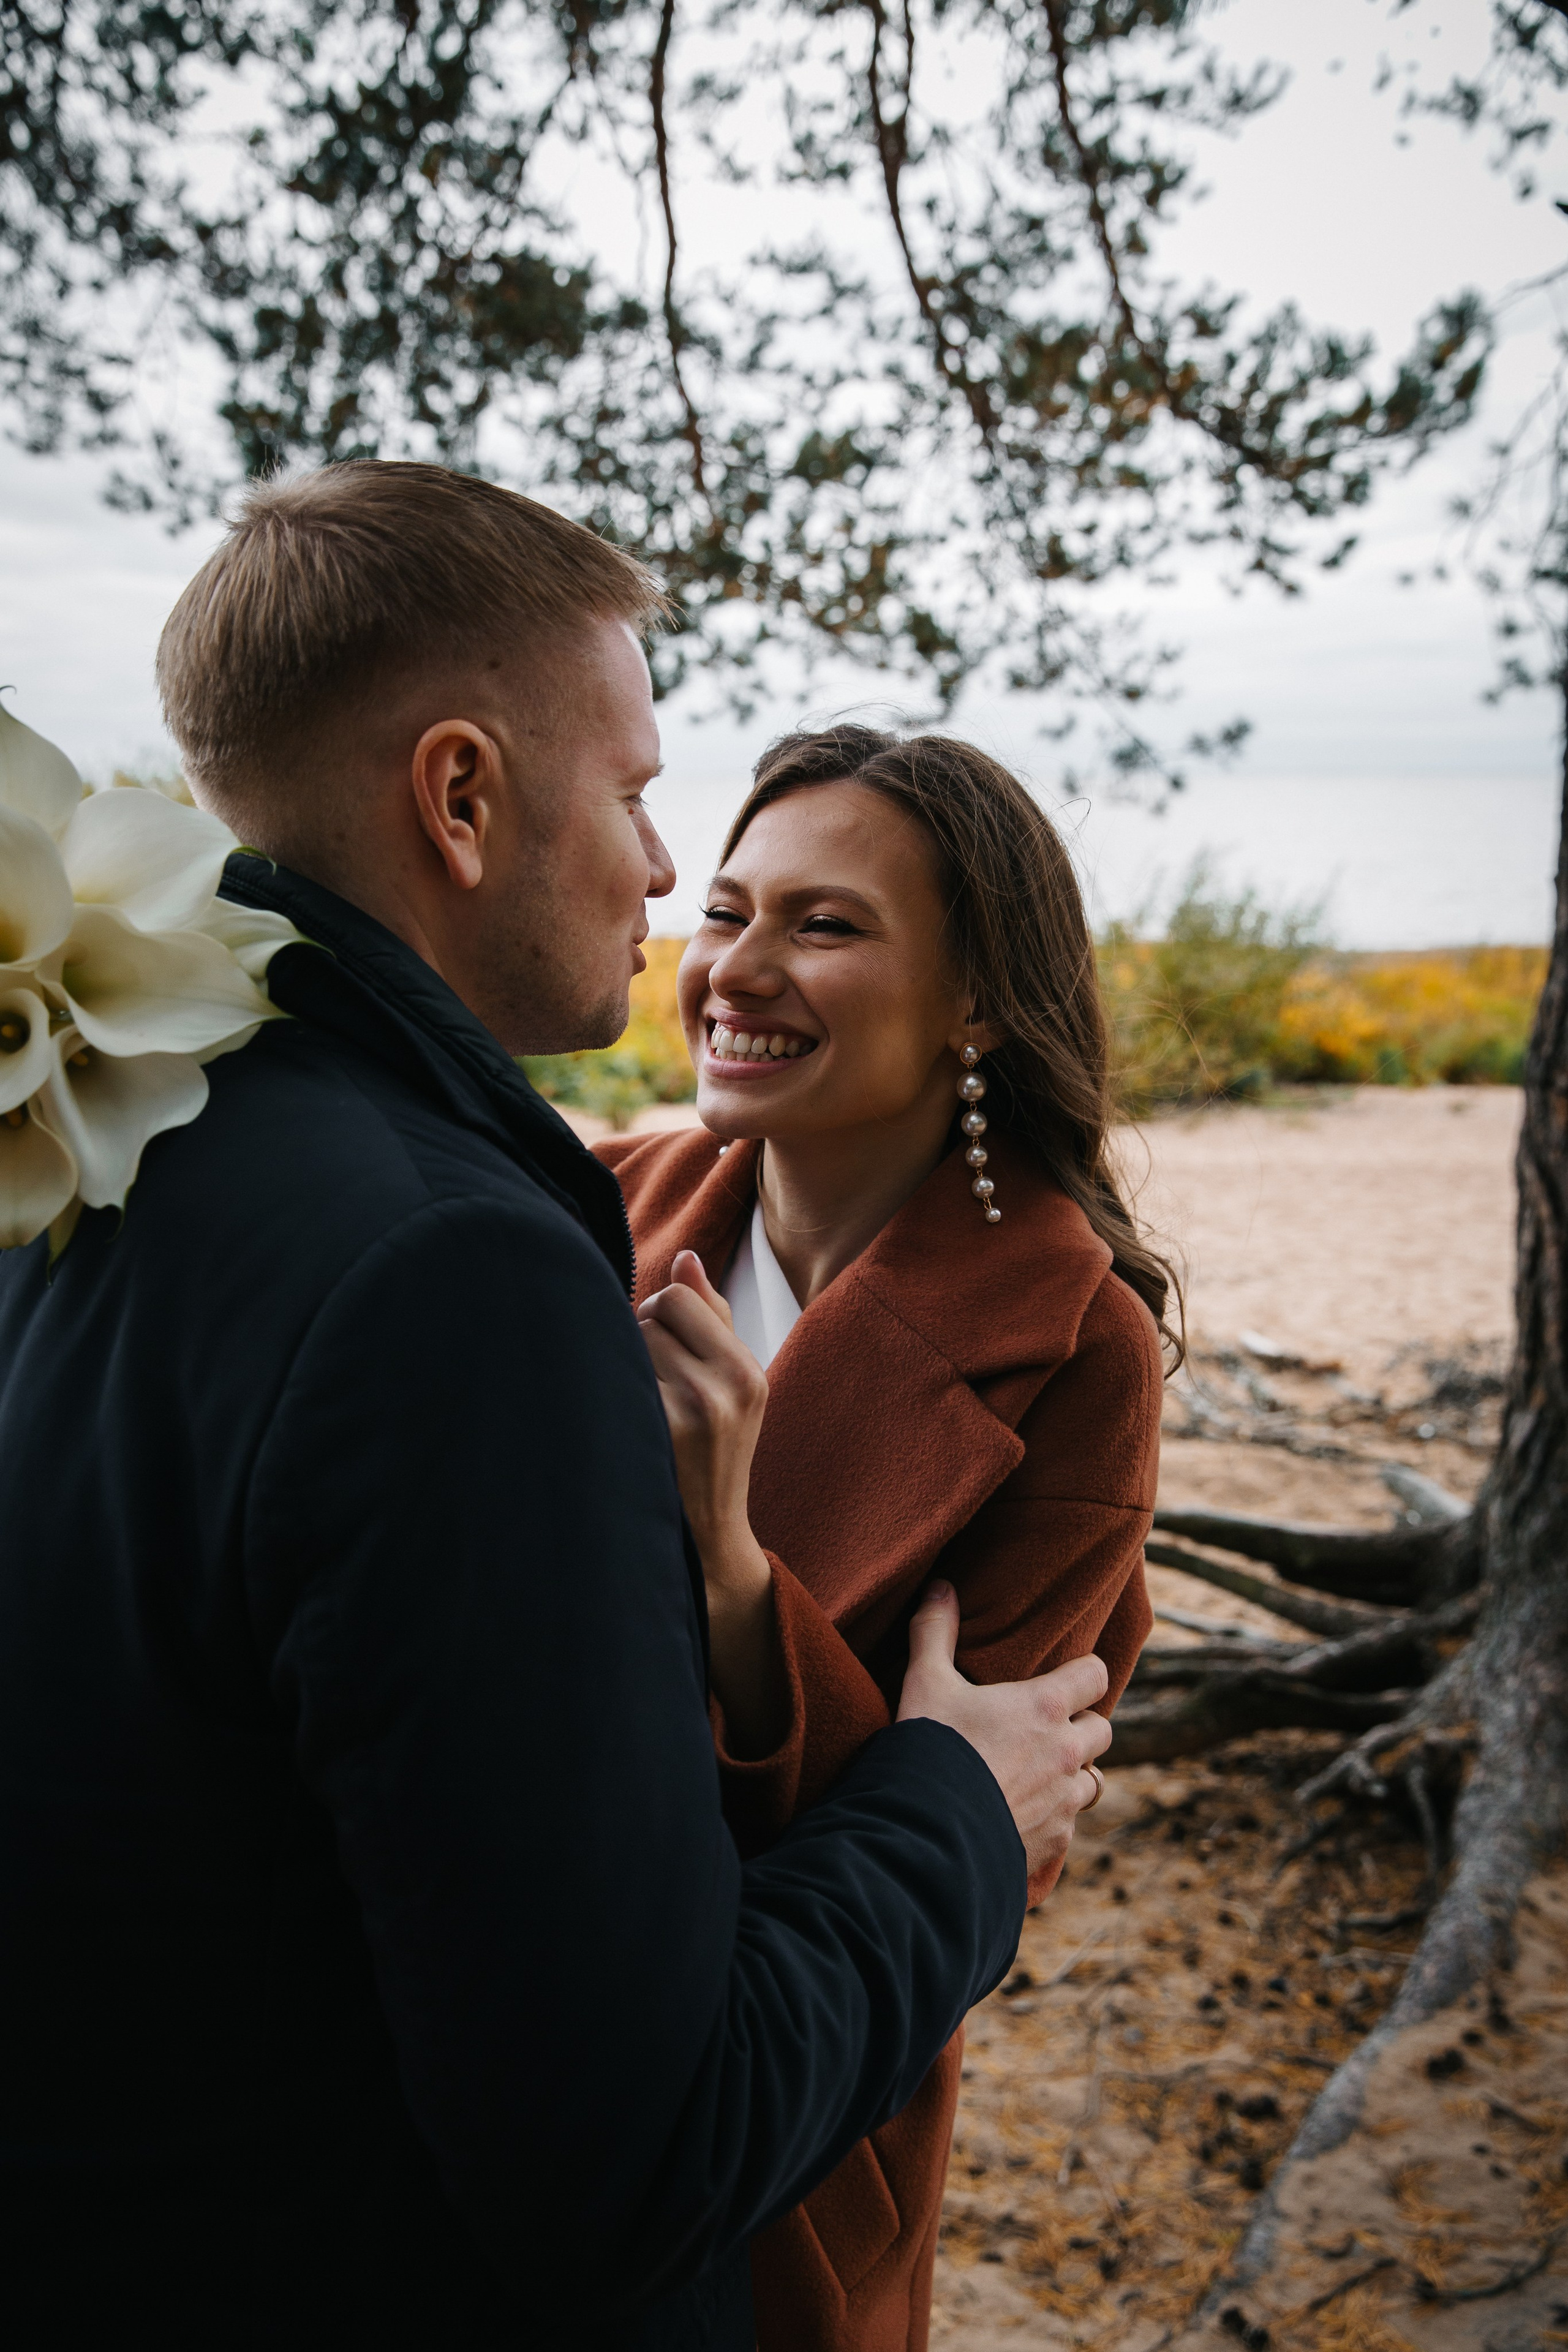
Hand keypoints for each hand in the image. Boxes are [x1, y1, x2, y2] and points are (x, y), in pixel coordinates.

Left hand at [638, 1251, 782, 1755]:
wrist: (702, 1550)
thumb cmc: (709, 1461)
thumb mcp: (731, 1393)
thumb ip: (712, 1321)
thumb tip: (684, 1259)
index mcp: (748, 1374)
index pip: (677, 1299)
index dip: (654, 1319)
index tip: (654, 1355)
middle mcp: (725, 1390)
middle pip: (645, 1318)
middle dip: (631, 1342)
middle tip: (638, 1389)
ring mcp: (686, 1416)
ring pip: (620, 1345)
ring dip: (611, 1366)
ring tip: (626, 1408)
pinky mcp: (650, 1438)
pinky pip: (605, 1380)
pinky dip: (597, 1392)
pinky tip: (607, 1423)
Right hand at [896, 1583, 1111, 1881]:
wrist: (928, 1833)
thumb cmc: (931, 1749)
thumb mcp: (925, 1682)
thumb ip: (934, 1631)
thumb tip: (940, 1587)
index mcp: (1044, 1707)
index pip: (1095, 1675)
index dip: (1083, 1674)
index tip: (1065, 1678)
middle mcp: (1066, 1752)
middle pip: (1102, 1729)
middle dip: (1081, 1727)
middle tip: (1046, 1729)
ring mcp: (1064, 1801)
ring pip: (1093, 1782)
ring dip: (1073, 1776)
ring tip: (1040, 1775)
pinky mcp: (1054, 1842)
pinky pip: (1069, 1826)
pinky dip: (1054, 1820)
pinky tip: (1023, 1817)